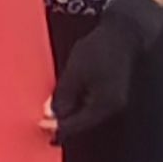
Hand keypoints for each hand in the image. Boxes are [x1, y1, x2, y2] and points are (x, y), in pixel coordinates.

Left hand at [49, 0, 162, 142]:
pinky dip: (78, 108)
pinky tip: (67, 104)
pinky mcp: (113, 95)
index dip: (56, 128)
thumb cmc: (99, 49)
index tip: (39, 125)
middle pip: (83, 124)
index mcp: (104, 105)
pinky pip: (92, 108)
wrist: (123, 33)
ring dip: (70, 117)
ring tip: (51, 115)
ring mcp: (115, 103)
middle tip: (42, 124)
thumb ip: (63, 96)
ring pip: (87, 117)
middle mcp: (113, 109)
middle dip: (63, 125)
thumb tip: (51, 117)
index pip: (76, 125)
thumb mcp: (75, 72)